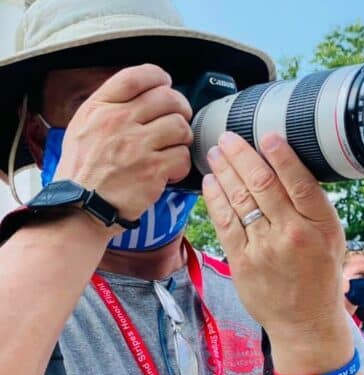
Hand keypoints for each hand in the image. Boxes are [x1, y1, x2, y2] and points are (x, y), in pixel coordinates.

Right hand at [54, 64, 192, 225]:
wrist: (80, 208)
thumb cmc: (82, 171)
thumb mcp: (82, 127)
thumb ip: (107, 108)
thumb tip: (138, 95)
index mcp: (101, 108)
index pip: (137, 76)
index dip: (158, 77)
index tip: (165, 84)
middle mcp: (120, 122)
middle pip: (167, 98)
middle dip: (180, 108)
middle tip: (178, 119)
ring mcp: (138, 146)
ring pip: (180, 126)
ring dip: (183, 137)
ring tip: (174, 147)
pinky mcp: (153, 171)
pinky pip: (183, 156)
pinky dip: (182, 164)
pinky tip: (170, 170)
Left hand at [202, 132, 347, 353]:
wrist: (305, 321)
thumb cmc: (319, 276)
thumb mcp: (331, 238)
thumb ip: (312, 206)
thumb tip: (286, 168)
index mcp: (320, 224)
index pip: (298, 181)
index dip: (280, 155)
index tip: (265, 135)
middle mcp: (292, 233)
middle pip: (262, 184)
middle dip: (241, 156)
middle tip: (228, 137)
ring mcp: (264, 249)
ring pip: (240, 200)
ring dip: (225, 172)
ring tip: (216, 153)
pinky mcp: (242, 262)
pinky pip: (225, 223)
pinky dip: (216, 199)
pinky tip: (211, 183)